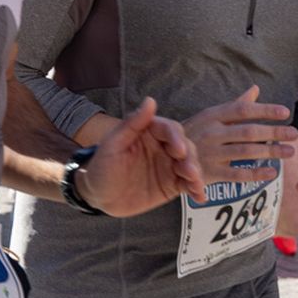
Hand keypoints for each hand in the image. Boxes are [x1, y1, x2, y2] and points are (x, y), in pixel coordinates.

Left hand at [76, 97, 204, 215]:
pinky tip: (200, 196)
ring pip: (189, 165)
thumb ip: (132, 124)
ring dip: (196, 173)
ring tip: (195, 183)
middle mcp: (162, 147)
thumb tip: (150, 100)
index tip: (179, 150)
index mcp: (149, 132)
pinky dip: (196, 189)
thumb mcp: (112, 144)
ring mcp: (168, 166)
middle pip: (185, 146)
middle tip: (189, 170)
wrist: (98, 196)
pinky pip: (188, 184)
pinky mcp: (172, 184)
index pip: (169, 129)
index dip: (176, 138)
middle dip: (190, 157)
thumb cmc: (101, 166)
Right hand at [181, 85, 296, 183]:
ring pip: (246, 152)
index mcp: (212, 115)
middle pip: (248, 131)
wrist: (166, 159)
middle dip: (274, 132)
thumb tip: (256, 89)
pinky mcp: (209, 173)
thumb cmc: (194, 134)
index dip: (264, 110)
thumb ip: (234, 104)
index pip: (242, 110)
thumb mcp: (210, 115)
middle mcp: (211, 133)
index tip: (285, 112)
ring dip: (271, 152)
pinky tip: (272, 172)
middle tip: (294, 134)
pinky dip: (255, 174)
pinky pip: (236, 174)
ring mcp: (210, 153)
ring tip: (290, 151)